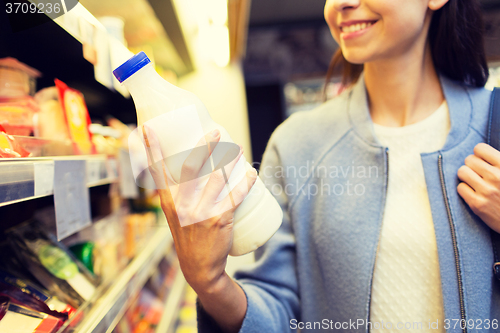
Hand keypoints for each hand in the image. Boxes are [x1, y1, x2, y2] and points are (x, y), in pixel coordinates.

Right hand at [142, 125, 257, 293]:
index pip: (157, 171)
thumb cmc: (188, 237)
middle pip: (192, 167)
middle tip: (217, 132)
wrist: (199, 268)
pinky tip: (251, 173)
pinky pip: (236, 196)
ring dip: (230, 159)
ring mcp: (200, 212)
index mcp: (168, 201)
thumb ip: (177, 194)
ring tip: (238, 149)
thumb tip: (190, 168)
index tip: (148, 127)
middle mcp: (182, 205)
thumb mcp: (175, 216)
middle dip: (205, 145)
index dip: (152, 148)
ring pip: (217, 178)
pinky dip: (246, 182)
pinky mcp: (219, 220)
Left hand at [457, 143, 499, 232]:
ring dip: (467, 175)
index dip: (480, 154)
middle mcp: (496, 176)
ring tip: (475, 180)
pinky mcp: (477, 204)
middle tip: (479, 172)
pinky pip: (460, 187)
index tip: (483, 160)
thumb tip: (483, 152)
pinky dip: (465, 189)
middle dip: (473, 165)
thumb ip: (499, 162)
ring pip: (462, 172)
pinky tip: (474, 192)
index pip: (480, 148)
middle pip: (469, 160)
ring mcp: (486, 191)